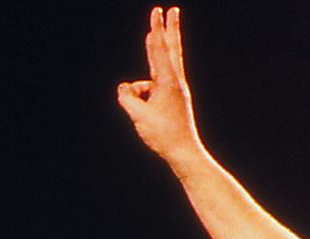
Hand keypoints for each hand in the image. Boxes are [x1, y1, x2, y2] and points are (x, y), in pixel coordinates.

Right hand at [117, 7, 203, 167]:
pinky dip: (140, 100)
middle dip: (167, 29)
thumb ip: (126, 96)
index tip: (158, 11)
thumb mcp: (137, 115)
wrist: (183, 153)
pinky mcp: (171, 98)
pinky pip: (148, 91)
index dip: (157, 28)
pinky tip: (145, 118)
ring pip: (155, 73)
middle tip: (171, 9)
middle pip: (169, 49)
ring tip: (151, 114)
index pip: (160, 49)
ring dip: (143, 86)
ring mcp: (174, 89)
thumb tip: (125, 88)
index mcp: (169, 83)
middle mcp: (174, 82)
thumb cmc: (162, 135)